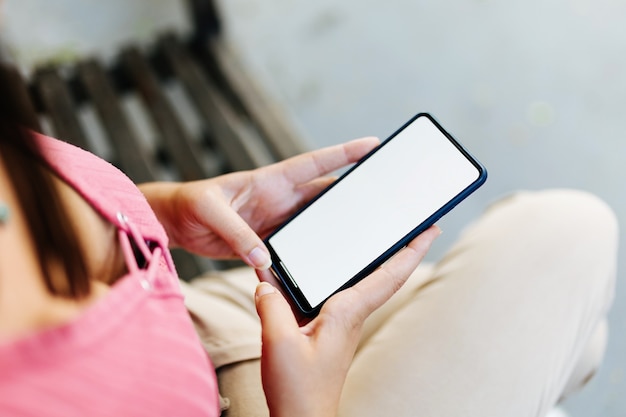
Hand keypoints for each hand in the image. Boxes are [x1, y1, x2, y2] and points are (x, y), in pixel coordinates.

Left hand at [141, 137, 379, 268]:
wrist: (175, 224)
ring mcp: (276, 222)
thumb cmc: (189, 203)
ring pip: (314, 224)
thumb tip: (264, 257)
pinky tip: (320, 266)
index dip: (344, 153)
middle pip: (324, 195)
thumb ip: (236, 232)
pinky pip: (295, 250)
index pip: (315, 163)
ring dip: (333, 228)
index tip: (373, 145)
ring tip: (361, 236)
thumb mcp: (209, 210)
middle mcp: (280, 200)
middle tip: (383, 197)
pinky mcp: (267, 243)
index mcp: (270, 181)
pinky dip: (307, 257)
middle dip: (352, 194)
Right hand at [254, 225, 440, 416]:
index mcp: (346, 313)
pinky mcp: (323, 331)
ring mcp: (337, 323)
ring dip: (367, 260)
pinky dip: (321, 279)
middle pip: (381, 275)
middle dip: (399, 248)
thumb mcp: (279, 342)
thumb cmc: (299, 390)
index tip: (430, 228)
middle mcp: (347, 315)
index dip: (412, 249)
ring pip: (355, 283)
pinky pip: (326, 295)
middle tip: (412, 224)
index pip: (389, 275)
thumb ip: (271, 305)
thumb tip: (265, 281)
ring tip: (373, 237)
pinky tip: (300, 273)